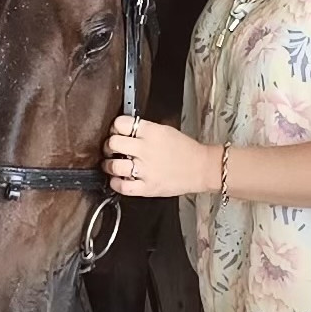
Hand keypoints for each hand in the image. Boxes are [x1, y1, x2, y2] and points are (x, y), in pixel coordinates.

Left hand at [102, 115, 217, 197]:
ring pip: (114, 166)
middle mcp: (146, 150)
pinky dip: (115, 183)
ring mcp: (146, 170)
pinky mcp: (147, 188)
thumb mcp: (165, 130)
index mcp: (151, 132)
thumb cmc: (185, 150)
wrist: (202, 168)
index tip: (115, 132)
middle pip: (113, 143)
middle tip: (110, 149)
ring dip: (108, 165)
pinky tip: (118, 180)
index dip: (114, 128)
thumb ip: (144, 129)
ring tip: (111, 164)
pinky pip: (122, 187)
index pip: (120, 124)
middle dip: (108, 145)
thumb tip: (124, 129)